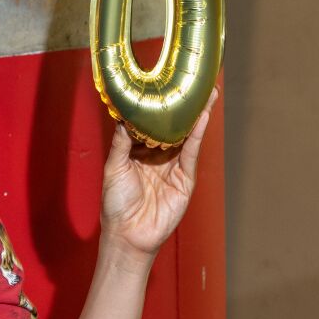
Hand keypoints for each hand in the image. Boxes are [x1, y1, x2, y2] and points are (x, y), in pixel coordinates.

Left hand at [99, 86, 217, 260]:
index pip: (150, 125)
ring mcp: (173, 167)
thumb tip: (123, 116)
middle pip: (173, 128)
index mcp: (138, 152)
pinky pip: (191, 153)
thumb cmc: (116, 204)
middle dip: (182, 108)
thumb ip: (122, 142)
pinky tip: (202, 118)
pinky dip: (197, 136)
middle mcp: (157, 157)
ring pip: (186, 137)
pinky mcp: (184, 179)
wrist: (128, 234)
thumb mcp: (114, 168)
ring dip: (196, 116)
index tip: (163, 86)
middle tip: (192, 83)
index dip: (157, 107)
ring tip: (204, 93)